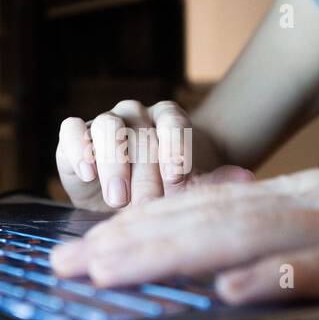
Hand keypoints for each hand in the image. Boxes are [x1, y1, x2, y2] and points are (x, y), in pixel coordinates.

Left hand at [51, 159, 318, 312]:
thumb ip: (299, 238)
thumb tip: (229, 262)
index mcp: (307, 197)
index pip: (206, 209)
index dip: (137, 229)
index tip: (77, 250)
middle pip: (209, 218)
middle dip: (129, 241)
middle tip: (63, 264)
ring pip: (254, 235)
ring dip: (176, 253)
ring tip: (113, 269)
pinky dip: (281, 276)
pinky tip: (235, 290)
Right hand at [56, 99, 252, 210]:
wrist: (126, 200)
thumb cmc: (163, 192)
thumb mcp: (188, 191)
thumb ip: (213, 183)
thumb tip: (247, 179)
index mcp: (167, 119)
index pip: (172, 120)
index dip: (174, 146)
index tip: (176, 177)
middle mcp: (135, 116)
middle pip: (140, 131)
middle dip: (144, 171)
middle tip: (146, 203)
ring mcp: (103, 123)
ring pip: (107, 126)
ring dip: (113, 163)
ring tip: (117, 197)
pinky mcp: (73, 137)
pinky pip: (71, 130)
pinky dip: (78, 148)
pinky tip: (88, 173)